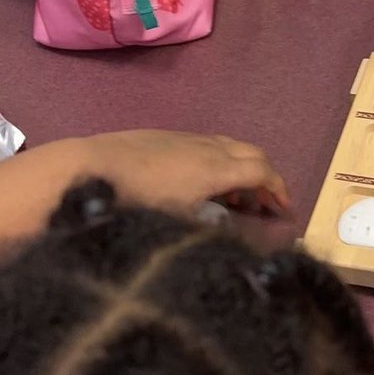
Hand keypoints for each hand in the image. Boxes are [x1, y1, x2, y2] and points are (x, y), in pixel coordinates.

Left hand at [75, 130, 289, 217]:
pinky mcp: (164, 135)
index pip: (262, 171)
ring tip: (235, 197)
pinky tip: (201, 183)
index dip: (278, 190)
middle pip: (251, 153)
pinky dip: (220, 161)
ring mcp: (185, 137)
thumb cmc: (136, 202)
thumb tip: (243, 238)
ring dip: (241, 168)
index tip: (284, 210)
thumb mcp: (179, 224)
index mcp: (215, 169)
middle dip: (265, 177)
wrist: (88, 169)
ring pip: (228, 146)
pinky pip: (207, 144)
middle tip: (266, 204)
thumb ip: (216, 229)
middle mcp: (207, 147)